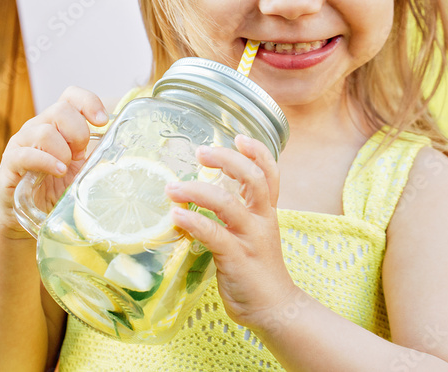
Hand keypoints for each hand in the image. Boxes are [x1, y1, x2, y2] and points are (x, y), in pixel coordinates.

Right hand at [0, 86, 107, 238]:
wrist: (26, 217)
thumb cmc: (57, 190)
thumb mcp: (82, 169)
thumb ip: (96, 156)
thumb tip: (122, 147)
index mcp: (57, 124)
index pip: (71, 96)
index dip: (88, 102)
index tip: (102, 121)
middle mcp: (37, 127)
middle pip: (61, 109)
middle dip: (78, 132)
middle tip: (80, 155)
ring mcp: (22, 143)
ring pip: (44, 131)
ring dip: (63, 151)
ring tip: (66, 169)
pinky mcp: (10, 163)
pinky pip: (26, 154)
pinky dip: (46, 162)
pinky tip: (59, 171)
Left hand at [166, 134, 297, 328]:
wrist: (275, 310)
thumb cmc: (257, 272)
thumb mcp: (252, 235)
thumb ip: (235, 215)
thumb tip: (203, 196)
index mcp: (266, 213)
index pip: (270, 174)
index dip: (258, 152)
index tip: (239, 137)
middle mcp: (262, 221)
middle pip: (253, 178)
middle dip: (227, 160)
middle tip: (201, 152)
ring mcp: (251, 239)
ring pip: (227, 203)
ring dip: (196, 191)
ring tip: (172, 188)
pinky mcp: (237, 259)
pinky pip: (213, 234)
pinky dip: (193, 221)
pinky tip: (175, 215)